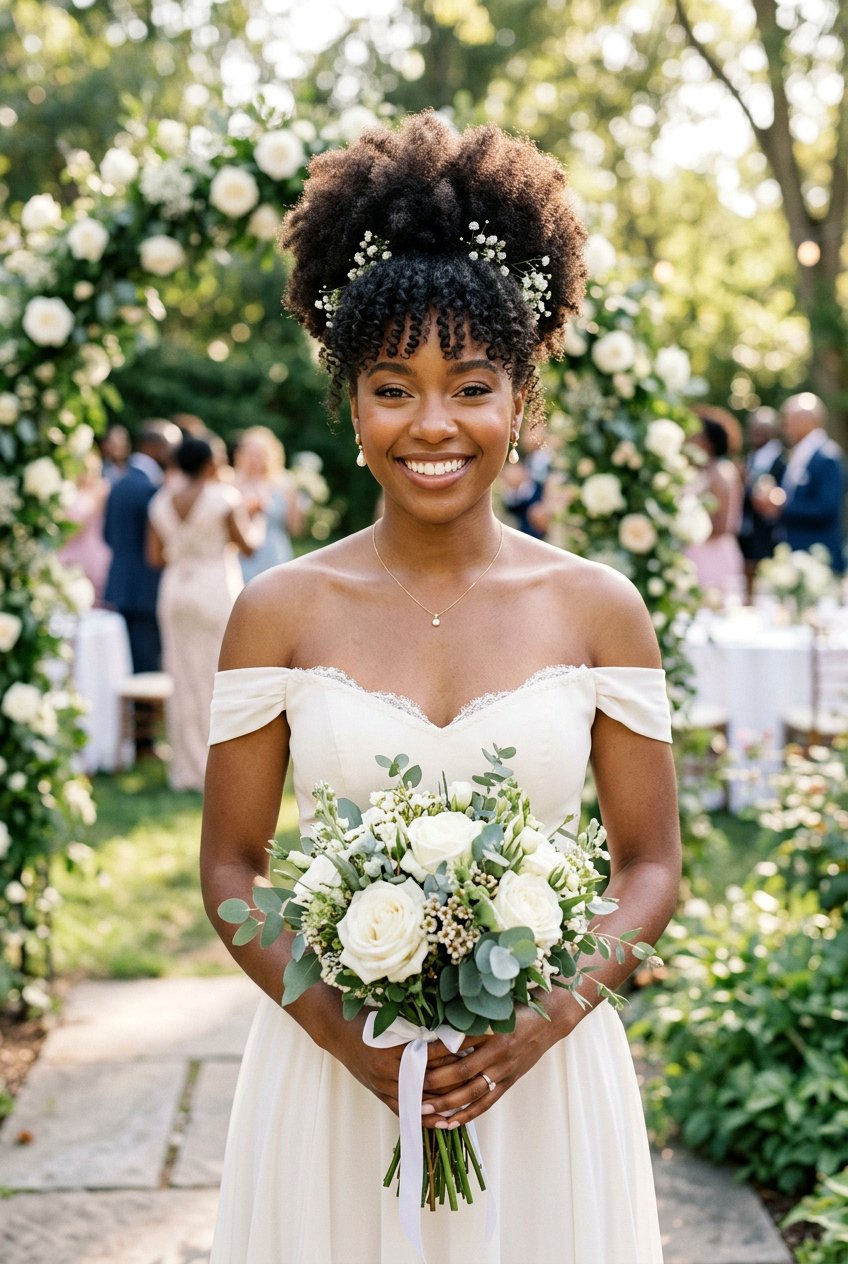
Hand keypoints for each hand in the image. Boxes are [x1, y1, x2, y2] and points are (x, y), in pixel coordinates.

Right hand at [317, 1007, 463, 1116]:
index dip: (452, 1053)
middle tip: (478, 1074)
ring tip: (469, 1100)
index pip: (430, 1056)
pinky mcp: (380, 1095)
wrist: (337, 1030)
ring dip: (444, 1102)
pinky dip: (426, 1118)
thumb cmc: (366, 1018)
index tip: (472, 1048)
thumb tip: (450, 1032)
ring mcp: (382, 1086)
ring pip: (420, 1100)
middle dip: (454, 1079)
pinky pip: (406, 1112)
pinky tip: (444, 1121)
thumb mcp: (392, 1019)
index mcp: (393, 1050)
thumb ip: (417, 1029)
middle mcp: (387, 1072)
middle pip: (429, 1082)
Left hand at [420, 992, 583, 1129]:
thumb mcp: (494, 1007)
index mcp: (492, 1029)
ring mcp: (506, 1070)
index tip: (411, 1057)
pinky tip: (450, 1122)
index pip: (457, 1044)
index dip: (434, 1052)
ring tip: (424, 1110)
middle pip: (461, 1071)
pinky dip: (468, 1114)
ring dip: (446, 1104)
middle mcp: (499, 1052)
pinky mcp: (510, 1081)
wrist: (551, 1018)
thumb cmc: (518, 1007)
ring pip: (472, 1093)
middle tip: (410, 1088)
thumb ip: (469, 1016)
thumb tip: (435, 1025)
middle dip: (434, 1082)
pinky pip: (487, 1102)